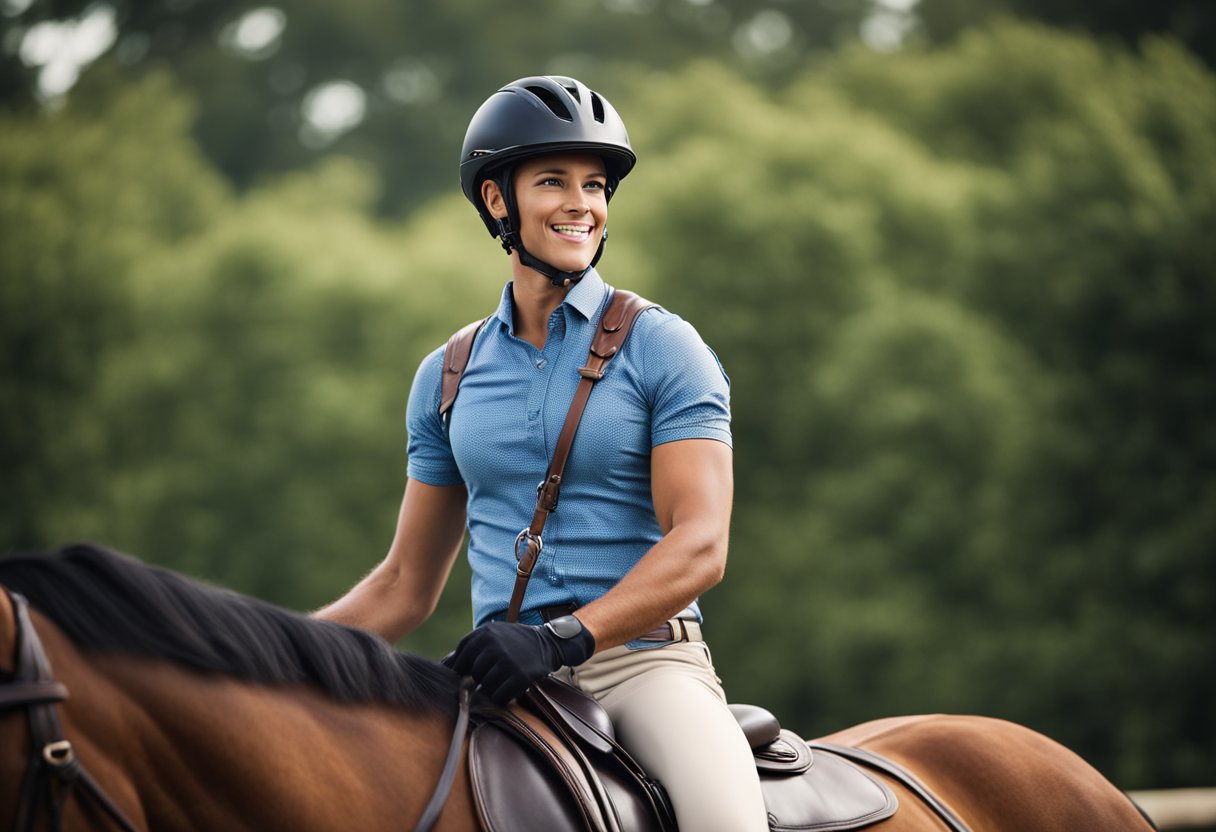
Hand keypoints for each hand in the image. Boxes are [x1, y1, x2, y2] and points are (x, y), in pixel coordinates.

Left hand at [442, 619, 594, 704]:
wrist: (547, 643)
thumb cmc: (513, 642)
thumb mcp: (491, 637)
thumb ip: (468, 650)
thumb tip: (443, 667)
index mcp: (482, 634)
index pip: (458, 662)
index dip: (464, 671)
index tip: (473, 673)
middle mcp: (492, 646)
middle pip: (471, 677)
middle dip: (481, 680)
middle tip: (496, 673)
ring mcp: (506, 661)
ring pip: (485, 689)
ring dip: (493, 689)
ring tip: (505, 678)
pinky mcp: (519, 676)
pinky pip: (499, 697)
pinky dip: (503, 697)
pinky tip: (511, 686)